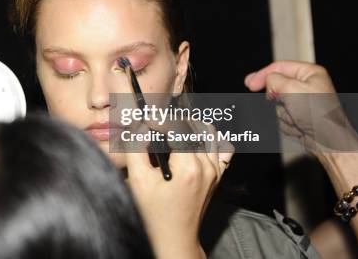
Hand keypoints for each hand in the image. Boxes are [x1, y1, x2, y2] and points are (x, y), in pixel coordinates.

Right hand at [125, 122, 232, 258]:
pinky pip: (221, 147)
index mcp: (189, 166)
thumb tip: (138, 127)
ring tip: (171, 134)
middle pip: (193, 126)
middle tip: (155, 128)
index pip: (178, 126)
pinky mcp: (217, 175)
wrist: (173, 237)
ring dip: (190, 127)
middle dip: (172, 122)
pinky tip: (191, 143)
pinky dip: (208, 139)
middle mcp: (207, 166)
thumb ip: (136, 148)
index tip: (146, 122)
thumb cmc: (155, 214)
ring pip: (209, 132)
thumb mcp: (138, 180)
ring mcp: (215, 171)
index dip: (160, 120)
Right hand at [244, 60, 357, 152]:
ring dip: (282, 113)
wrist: (327, 141)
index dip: (262, 75)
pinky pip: (280, 116)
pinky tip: (298, 126)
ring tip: (296, 118)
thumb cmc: (317, 114)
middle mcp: (307, 86)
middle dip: (276, 100)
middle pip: (275, 87)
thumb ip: (274, 79)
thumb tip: (267, 81)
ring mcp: (302, 102)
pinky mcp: (298, 116)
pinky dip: (286, 123)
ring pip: (276, 104)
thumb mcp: (291, 88)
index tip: (250, 84)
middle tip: (285, 104)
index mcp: (310, 73)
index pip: (278, 67)